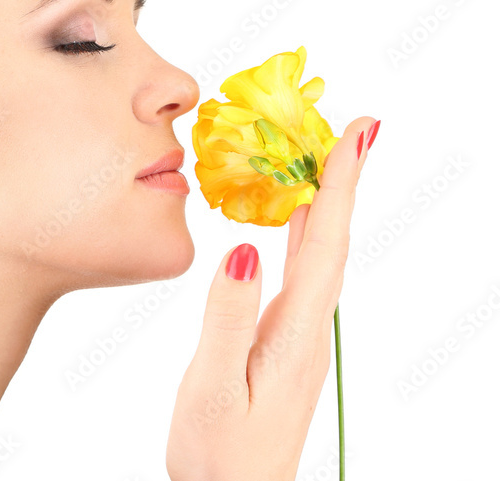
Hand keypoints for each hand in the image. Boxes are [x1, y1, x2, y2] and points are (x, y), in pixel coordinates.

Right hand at [166, 115, 375, 480]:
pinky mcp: (283, 340)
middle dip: (343, 179)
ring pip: (320, 253)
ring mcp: (298, 335)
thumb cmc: (219, 457)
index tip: (360, 133)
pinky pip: (301, 270)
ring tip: (324, 155)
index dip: (341, 186)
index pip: (326, 245)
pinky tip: (292, 217)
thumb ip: (227, 316)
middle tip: (353, 126)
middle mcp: (307, 328)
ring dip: (326, 200)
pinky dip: (303, 232)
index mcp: (293, 334)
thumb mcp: (212, 387)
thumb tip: (244, 245)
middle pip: (333, 240)